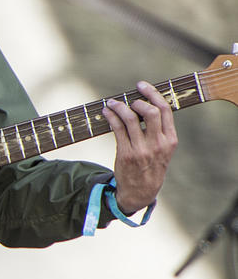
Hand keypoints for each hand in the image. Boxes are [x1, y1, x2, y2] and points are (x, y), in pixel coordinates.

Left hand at [103, 80, 177, 214]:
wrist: (140, 192)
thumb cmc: (151, 167)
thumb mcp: (164, 150)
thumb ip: (159, 131)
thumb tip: (146, 104)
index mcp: (170, 140)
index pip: (165, 110)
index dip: (153, 94)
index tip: (142, 86)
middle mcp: (157, 144)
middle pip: (150, 112)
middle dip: (138, 100)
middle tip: (130, 98)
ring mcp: (141, 149)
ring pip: (130, 119)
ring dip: (119, 106)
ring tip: (112, 103)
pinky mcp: (125, 154)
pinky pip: (117, 129)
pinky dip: (110, 117)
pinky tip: (106, 112)